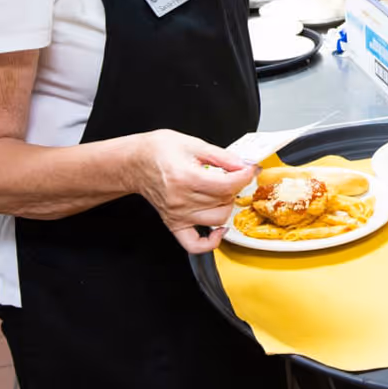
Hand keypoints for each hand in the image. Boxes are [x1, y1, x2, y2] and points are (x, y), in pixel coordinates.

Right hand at [131, 130, 258, 253]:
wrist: (136, 162)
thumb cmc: (160, 151)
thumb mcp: (193, 143)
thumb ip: (221, 156)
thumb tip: (242, 164)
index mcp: (185, 177)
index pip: (226, 185)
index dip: (245, 176)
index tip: (250, 169)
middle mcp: (180, 200)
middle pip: (224, 201)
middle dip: (236, 186)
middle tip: (234, 174)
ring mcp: (177, 215)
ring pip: (217, 219)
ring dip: (227, 205)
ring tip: (222, 192)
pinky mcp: (174, 224)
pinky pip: (194, 245)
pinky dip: (211, 242)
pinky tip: (218, 229)